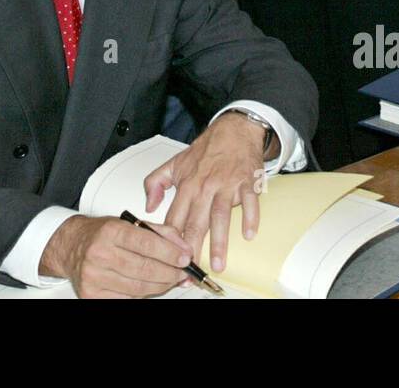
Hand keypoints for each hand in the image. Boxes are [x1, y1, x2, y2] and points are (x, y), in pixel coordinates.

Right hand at [39, 215, 190, 297]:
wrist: (71, 246)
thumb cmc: (102, 234)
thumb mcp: (130, 224)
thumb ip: (159, 232)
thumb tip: (183, 248)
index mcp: (110, 231)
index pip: (146, 243)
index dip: (170, 253)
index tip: (185, 258)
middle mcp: (99, 253)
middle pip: (145, 269)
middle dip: (170, 273)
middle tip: (182, 272)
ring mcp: (94, 277)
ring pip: (138, 288)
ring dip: (160, 286)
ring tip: (170, 280)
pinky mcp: (92, 295)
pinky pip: (127, 300)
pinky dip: (143, 295)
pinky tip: (150, 287)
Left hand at [144, 112, 265, 272]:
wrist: (233, 130)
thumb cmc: (206, 150)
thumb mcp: (174, 163)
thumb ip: (155, 182)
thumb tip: (149, 205)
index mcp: (186, 185)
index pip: (175, 218)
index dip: (170, 239)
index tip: (168, 258)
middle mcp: (205, 187)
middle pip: (196, 222)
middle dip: (193, 247)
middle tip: (192, 268)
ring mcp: (227, 185)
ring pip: (220, 216)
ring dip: (220, 241)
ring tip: (218, 263)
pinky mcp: (247, 182)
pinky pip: (249, 202)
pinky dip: (250, 217)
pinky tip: (249, 234)